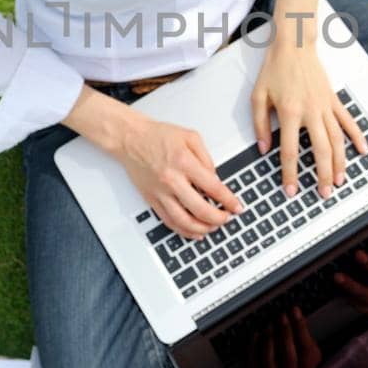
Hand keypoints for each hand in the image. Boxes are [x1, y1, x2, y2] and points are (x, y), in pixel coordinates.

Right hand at [117, 111, 242, 239]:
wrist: (130, 138)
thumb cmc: (158, 135)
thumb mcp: (190, 136)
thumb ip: (207, 158)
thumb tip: (216, 179)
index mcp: (184, 162)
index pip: (213, 188)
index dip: (229, 201)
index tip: (236, 207)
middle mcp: (172, 179)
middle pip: (200, 209)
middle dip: (218, 218)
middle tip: (227, 218)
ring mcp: (160, 192)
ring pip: (184, 221)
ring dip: (202, 228)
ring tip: (212, 227)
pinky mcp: (151, 199)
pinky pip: (169, 221)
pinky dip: (183, 230)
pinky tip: (193, 231)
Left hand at [247, 305, 321, 367]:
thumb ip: (306, 348)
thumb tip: (299, 318)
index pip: (307, 351)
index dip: (301, 328)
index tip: (295, 311)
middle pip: (290, 355)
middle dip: (286, 331)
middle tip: (282, 314)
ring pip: (270, 358)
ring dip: (269, 337)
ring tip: (269, 323)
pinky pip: (252, 363)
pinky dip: (253, 345)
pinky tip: (255, 334)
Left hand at [251, 38, 367, 196]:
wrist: (294, 46)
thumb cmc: (274, 70)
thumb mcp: (258, 96)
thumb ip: (260, 125)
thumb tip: (264, 149)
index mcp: (289, 112)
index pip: (290, 151)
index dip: (290, 174)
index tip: (291, 190)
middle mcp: (311, 111)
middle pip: (320, 150)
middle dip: (322, 175)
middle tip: (324, 194)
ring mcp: (325, 106)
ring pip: (337, 140)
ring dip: (340, 163)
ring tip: (340, 181)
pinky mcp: (334, 100)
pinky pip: (348, 121)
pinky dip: (357, 137)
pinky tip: (363, 151)